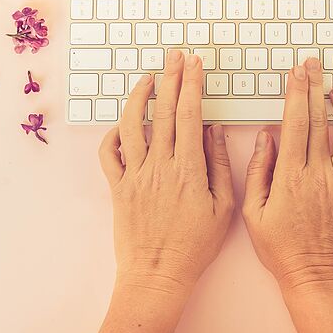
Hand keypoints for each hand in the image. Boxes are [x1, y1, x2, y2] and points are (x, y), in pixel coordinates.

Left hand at [98, 50, 234, 292]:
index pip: (190, 114)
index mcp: (188, 169)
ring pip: (132, 125)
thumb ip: (218, 166)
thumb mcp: (223, 208)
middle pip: (164, 112)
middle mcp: (159, 166)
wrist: (157, 275)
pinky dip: (113, 135)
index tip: (194, 64)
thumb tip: (214, 131)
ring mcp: (135, 175)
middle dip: (171, 78)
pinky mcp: (118, 188)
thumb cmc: (194, 247)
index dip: (192, 84)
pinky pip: (109, 154)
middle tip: (175, 56)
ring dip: (139, 97)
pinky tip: (123, 125)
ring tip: (147, 79)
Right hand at [242, 58, 332, 290]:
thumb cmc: (283, 251)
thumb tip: (266, 138)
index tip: (296, 73)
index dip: (295, 93)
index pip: (294, 123)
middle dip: (315, 87)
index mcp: (290, 177)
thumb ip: (259, 171)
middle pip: (319, 121)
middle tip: (314, 65)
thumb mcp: (254, 213)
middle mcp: (320, 175)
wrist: (318, 279)